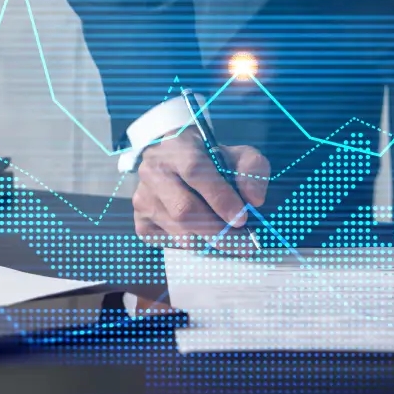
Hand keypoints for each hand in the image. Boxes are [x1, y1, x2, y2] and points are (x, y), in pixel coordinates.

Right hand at [132, 129, 269, 251]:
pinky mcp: (140, 221)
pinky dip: (192, 245)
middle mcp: (154, 171)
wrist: (175, 160)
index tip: (242, 218)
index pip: (195, 171)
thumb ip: (252, 171)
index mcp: (178, 147)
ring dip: (209, 242)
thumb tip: (253, 200)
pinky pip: (168, 243)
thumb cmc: (210, 159)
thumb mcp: (237, 154)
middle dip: (218, 232)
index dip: (220, 197)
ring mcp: (143, 198)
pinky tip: (204, 236)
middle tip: (244, 244)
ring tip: (230, 241)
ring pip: (178, 231)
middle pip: (184, 209)